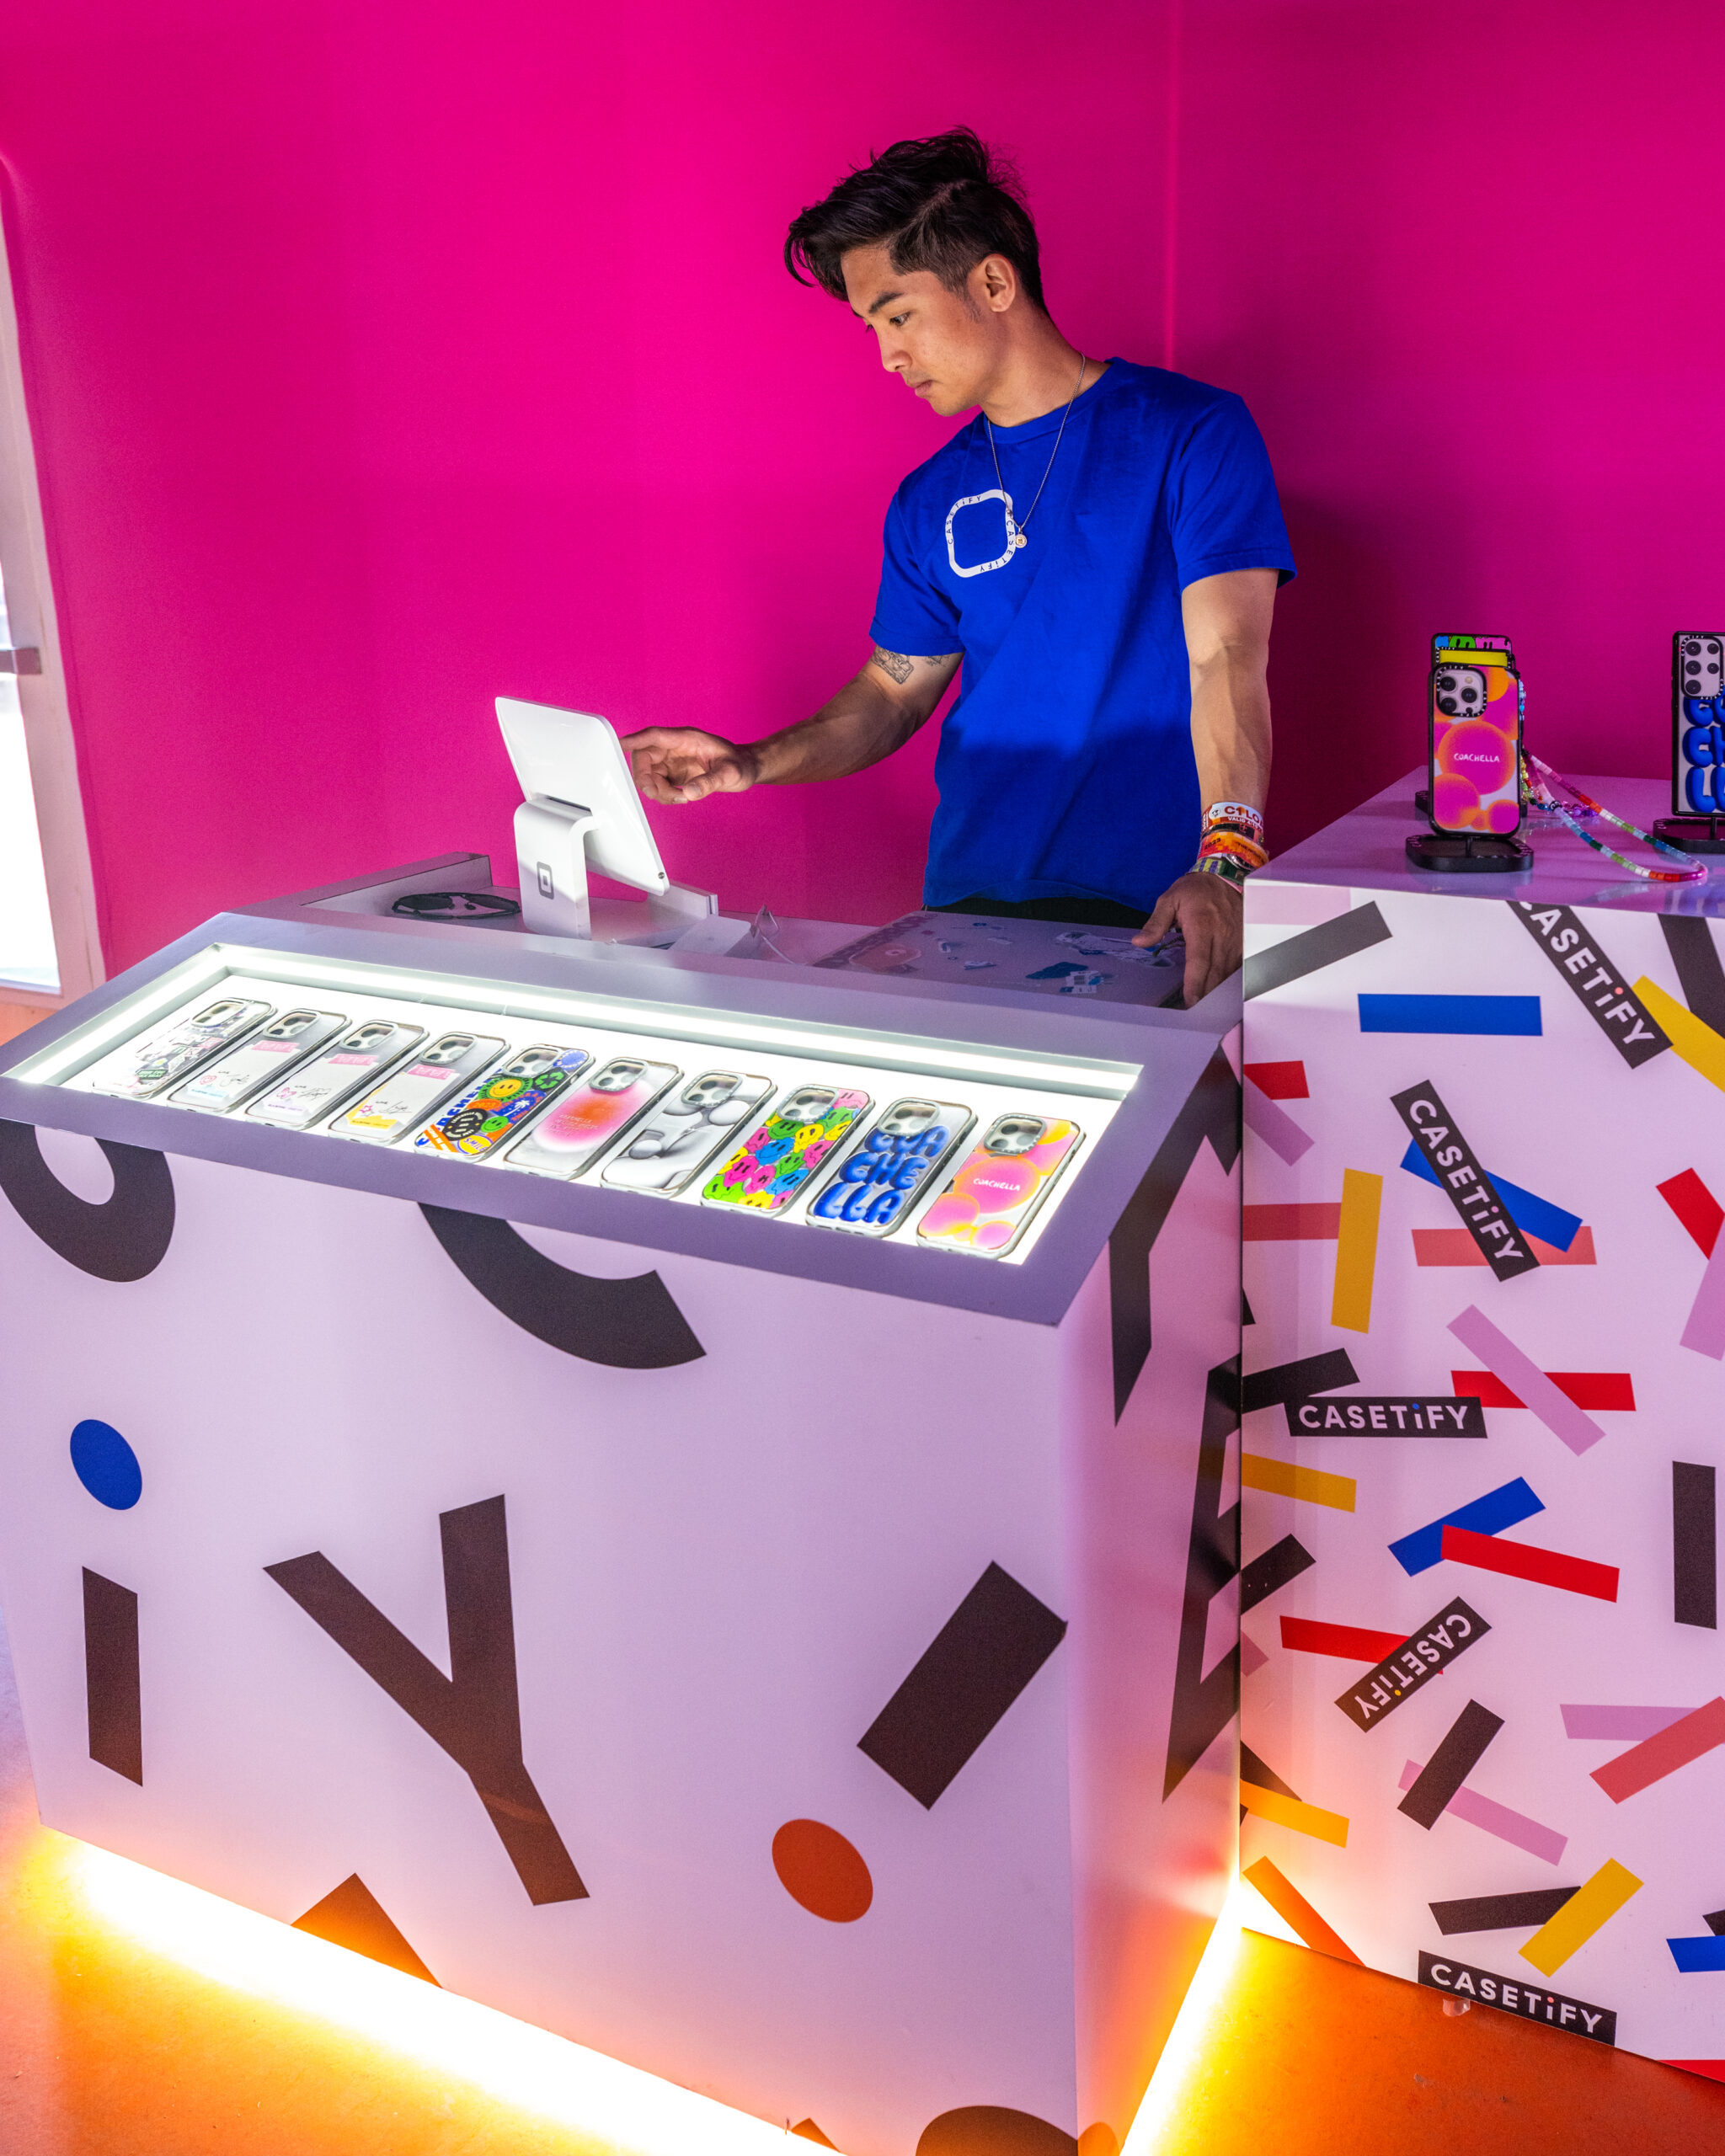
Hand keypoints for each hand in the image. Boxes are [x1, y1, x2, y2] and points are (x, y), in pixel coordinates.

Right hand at [618, 726, 758, 803]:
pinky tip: (682, 797)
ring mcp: (672, 761)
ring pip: (648, 774)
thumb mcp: (729, 773)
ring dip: (656, 790)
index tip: (617, 746)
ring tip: (681, 798)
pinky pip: (657, 784)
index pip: (653, 736)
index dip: (634, 740)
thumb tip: (688, 793)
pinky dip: (664, 795)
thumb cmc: (739, 765)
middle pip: (643, 758)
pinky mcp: (673, 774)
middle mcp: (674, 748)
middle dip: (645, 778)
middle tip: (659, 793)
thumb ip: (709, 782)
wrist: (745, 769)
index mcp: (685, 739)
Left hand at [1134, 870, 1243, 1006]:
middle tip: (1194, 1012)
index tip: (1191, 1000)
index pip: (1199, 960)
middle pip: (1215, 971)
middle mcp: (1222, 934)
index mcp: (1202, 925)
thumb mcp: (1169, 899)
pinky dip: (1228, 980)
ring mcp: (1236, 939)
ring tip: (1205, 1007)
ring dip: (1217, 990)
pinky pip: (1237, 966)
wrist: (1225, 875)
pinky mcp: (1244, 941)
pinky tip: (1220, 992)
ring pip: (1228, 972)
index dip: (1195, 982)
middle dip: (1206, 994)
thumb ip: (1155, 923)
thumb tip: (1139, 942)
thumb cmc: (1194, 890)